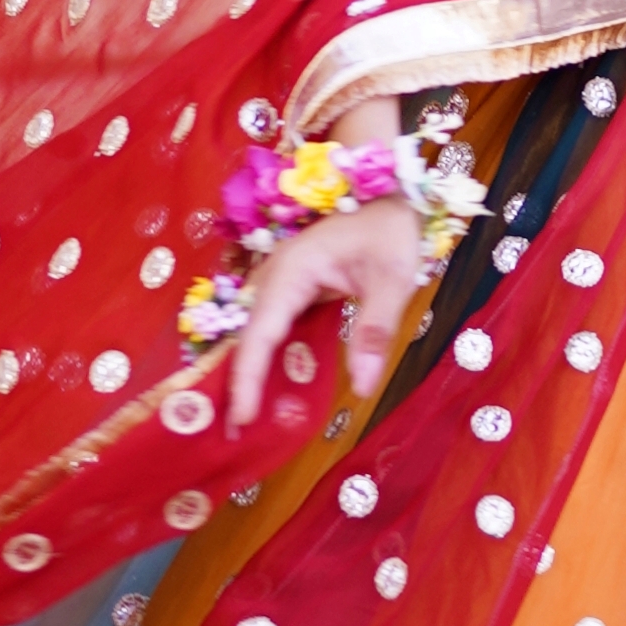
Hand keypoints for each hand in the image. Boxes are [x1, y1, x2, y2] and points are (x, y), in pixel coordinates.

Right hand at [224, 198, 434, 430]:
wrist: (385, 190)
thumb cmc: (388, 228)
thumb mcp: (392, 279)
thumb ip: (375, 331)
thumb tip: (363, 386)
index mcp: (291, 272)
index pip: (261, 334)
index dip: (248, 378)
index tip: (241, 417)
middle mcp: (273, 277)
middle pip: (247, 338)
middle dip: (238, 384)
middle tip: (233, 434)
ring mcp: (277, 282)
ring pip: (254, 335)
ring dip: (249, 374)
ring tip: (244, 420)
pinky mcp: (288, 289)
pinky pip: (270, 330)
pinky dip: (266, 360)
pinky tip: (269, 390)